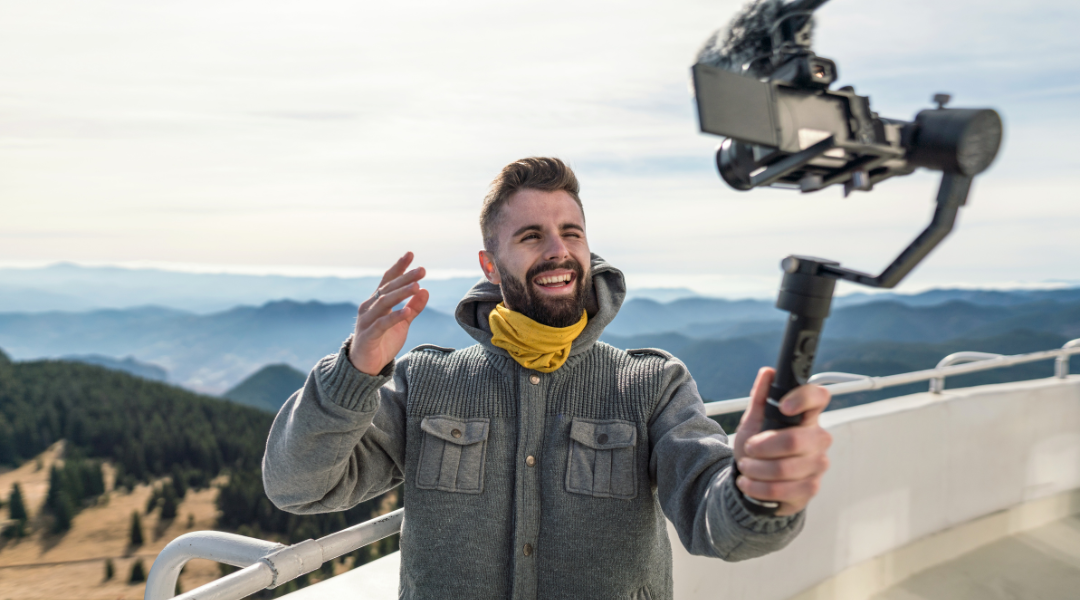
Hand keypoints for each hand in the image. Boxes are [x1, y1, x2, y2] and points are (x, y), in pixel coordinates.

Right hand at [348, 252, 429, 374]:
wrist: (364, 366)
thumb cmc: (382, 341)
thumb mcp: (402, 324)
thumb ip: (413, 308)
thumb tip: (425, 290)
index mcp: (376, 302)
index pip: (387, 280)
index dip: (399, 267)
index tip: (410, 254)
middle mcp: (369, 307)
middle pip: (388, 289)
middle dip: (405, 278)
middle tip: (422, 270)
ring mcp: (367, 321)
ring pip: (384, 303)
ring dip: (400, 294)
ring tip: (416, 287)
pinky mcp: (368, 336)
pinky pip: (381, 324)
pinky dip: (394, 317)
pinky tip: (406, 312)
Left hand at [733, 367, 831, 515]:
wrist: (756, 480)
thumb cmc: (758, 447)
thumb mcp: (754, 421)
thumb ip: (761, 397)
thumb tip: (768, 372)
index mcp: (806, 417)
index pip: (819, 397)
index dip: (803, 399)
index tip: (783, 407)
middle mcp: (818, 439)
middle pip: (795, 440)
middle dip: (762, 446)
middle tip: (749, 448)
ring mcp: (817, 465)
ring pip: (784, 468)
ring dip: (756, 469)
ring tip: (746, 467)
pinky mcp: (811, 488)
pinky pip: (782, 489)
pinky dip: (758, 487)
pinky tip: (749, 483)